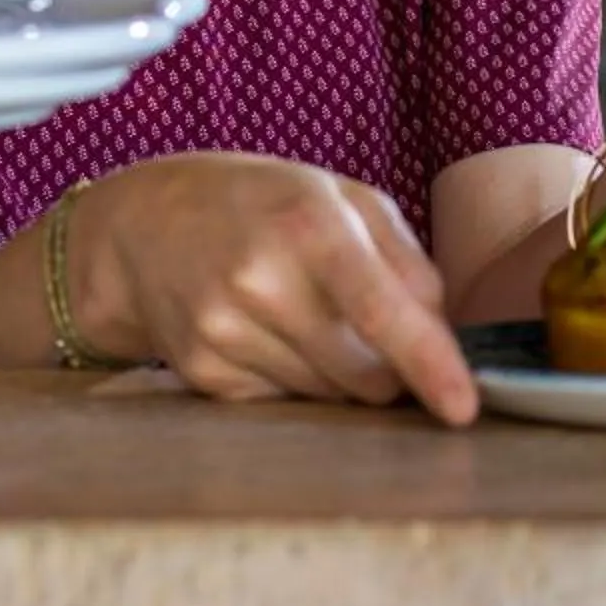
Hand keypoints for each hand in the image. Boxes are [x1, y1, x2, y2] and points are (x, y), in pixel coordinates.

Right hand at [73, 153, 476, 423]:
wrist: (142, 227)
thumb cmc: (258, 204)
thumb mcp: (339, 197)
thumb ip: (405, 261)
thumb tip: (443, 337)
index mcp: (307, 224)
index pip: (381, 311)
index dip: (429, 364)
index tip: (463, 408)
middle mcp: (260, 279)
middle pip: (366, 374)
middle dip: (386, 368)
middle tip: (364, 329)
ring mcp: (225, 330)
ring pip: (328, 398)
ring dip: (339, 376)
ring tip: (303, 319)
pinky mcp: (204, 373)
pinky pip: (284, 406)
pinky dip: (293, 382)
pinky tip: (265, 337)